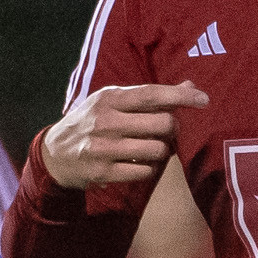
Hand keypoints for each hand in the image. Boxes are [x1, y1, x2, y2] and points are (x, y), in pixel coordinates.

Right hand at [43, 81, 204, 192]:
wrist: (54, 154)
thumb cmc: (91, 122)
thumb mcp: (113, 101)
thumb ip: (149, 95)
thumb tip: (190, 85)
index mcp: (109, 98)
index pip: (151, 94)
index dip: (181, 96)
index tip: (203, 99)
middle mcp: (105, 121)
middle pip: (162, 124)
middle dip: (173, 128)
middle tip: (167, 131)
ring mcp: (103, 148)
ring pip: (157, 150)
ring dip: (162, 151)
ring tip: (151, 148)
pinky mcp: (102, 172)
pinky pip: (144, 172)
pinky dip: (148, 169)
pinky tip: (139, 163)